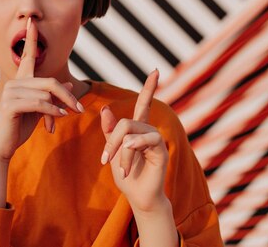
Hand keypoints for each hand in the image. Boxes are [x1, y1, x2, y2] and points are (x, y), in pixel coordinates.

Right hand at [0, 17, 82, 161]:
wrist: (2, 146)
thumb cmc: (19, 127)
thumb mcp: (40, 111)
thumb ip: (52, 97)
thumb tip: (68, 85)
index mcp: (21, 81)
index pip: (28, 56)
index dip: (30, 38)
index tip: (31, 22)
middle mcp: (15, 83)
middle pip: (50, 82)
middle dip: (67, 96)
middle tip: (78, 109)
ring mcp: (11, 93)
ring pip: (46, 94)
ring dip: (59, 109)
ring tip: (62, 119)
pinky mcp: (10, 105)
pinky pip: (40, 104)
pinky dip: (53, 113)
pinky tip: (57, 120)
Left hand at [100, 69, 169, 212]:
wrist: (137, 197)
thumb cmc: (127, 174)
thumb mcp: (113, 151)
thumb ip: (109, 131)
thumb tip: (106, 108)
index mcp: (138, 129)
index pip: (144, 103)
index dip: (149, 87)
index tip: (156, 70)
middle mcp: (149, 131)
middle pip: (126, 122)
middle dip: (112, 141)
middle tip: (106, 160)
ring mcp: (156, 140)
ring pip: (132, 131)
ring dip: (121, 150)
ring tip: (120, 168)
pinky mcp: (161, 151)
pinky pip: (147, 139)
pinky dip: (134, 147)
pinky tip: (129, 157)